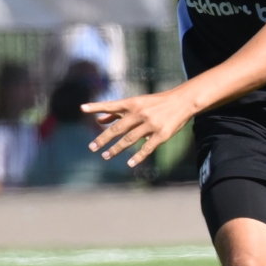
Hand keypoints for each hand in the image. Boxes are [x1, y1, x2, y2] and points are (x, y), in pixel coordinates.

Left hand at [83, 88, 197, 167]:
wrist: (183, 101)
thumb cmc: (156, 102)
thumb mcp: (137, 103)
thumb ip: (118, 112)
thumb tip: (99, 120)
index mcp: (133, 103)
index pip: (111, 105)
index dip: (96, 106)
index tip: (82, 108)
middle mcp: (140, 113)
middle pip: (118, 128)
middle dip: (103, 138)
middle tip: (92, 147)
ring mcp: (151, 124)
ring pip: (129, 139)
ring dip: (116, 149)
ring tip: (105, 156)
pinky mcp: (162, 134)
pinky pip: (147, 148)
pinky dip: (138, 157)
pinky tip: (129, 163)